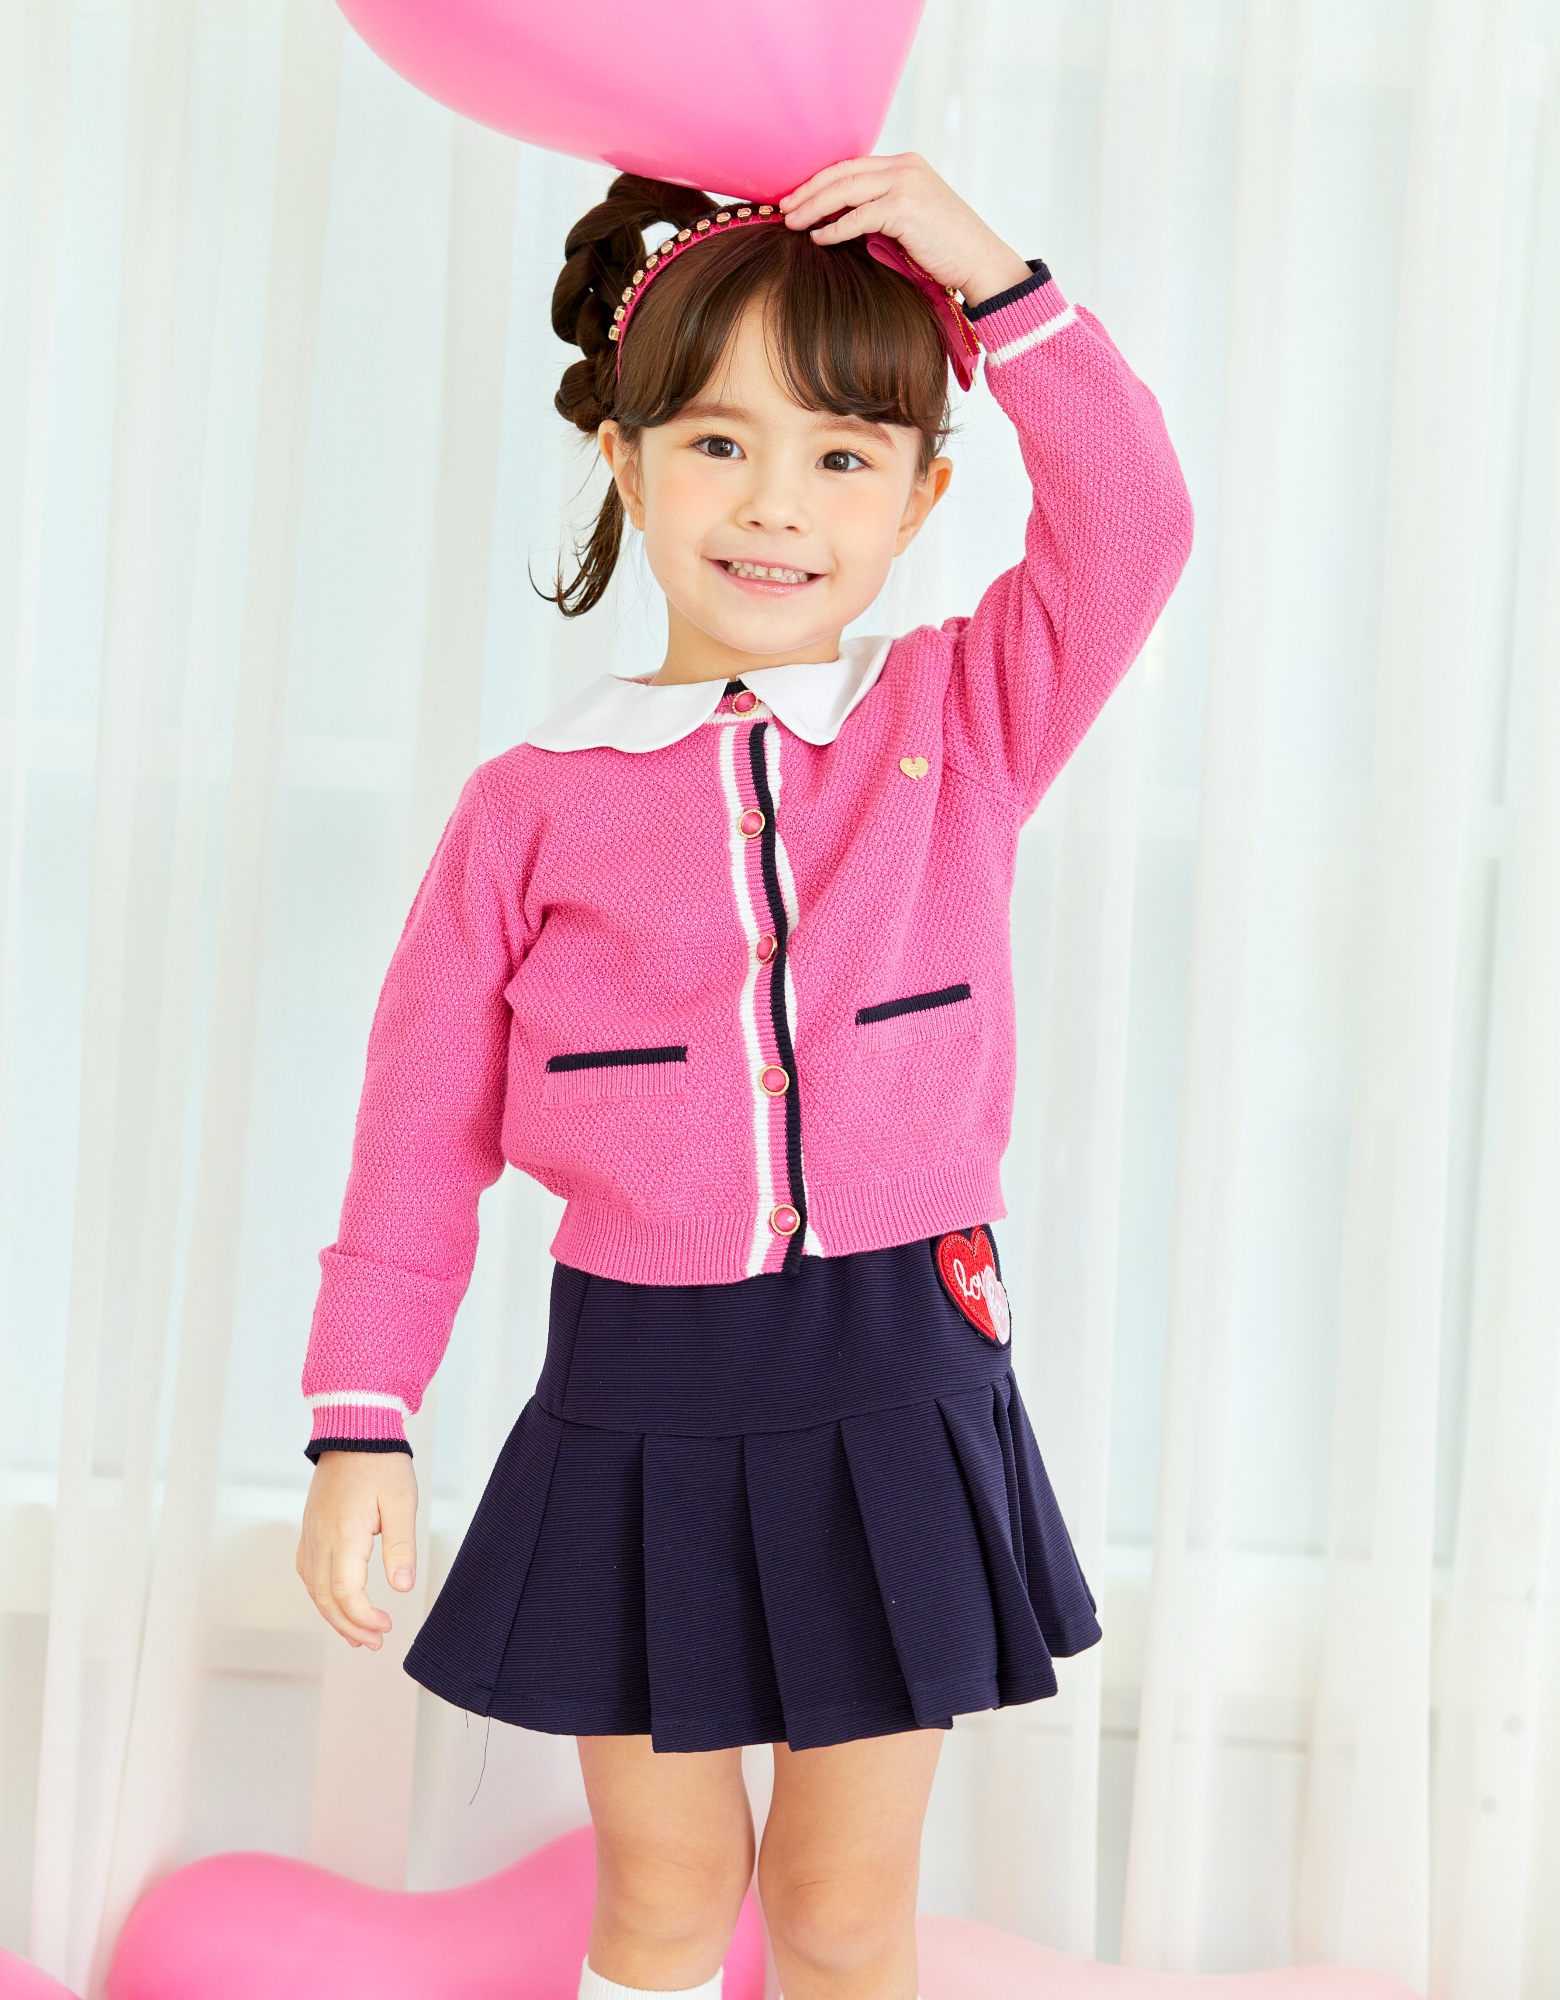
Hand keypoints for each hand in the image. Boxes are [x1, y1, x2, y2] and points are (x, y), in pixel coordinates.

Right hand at [296, 1449, 418, 1649]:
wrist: (353, 1431)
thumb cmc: (381, 1463)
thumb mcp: (402, 1502)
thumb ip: (401, 1546)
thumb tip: (401, 1587)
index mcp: (343, 1535)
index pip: (346, 1593)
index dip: (364, 1618)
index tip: (386, 1626)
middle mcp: (320, 1539)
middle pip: (326, 1599)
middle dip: (349, 1627)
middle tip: (374, 1642)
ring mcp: (311, 1535)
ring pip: (314, 1589)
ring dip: (334, 1615)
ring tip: (358, 1633)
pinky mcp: (310, 1529)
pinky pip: (309, 1572)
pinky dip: (322, 1595)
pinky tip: (337, 1602)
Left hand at [778, 152, 1032, 309]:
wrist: (980, 262)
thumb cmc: (945, 250)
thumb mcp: (909, 221)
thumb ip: (878, 212)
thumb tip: (836, 222)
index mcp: (904, 165)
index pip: (851, 166)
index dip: (818, 181)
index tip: (794, 198)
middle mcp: (904, 167)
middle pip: (843, 173)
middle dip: (808, 190)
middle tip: (783, 208)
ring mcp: (906, 184)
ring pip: (846, 190)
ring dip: (814, 207)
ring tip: (792, 223)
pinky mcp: (906, 208)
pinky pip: (859, 216)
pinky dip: (835, 228)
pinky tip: (818, 238)